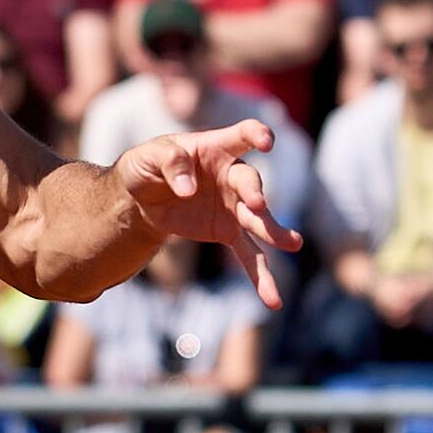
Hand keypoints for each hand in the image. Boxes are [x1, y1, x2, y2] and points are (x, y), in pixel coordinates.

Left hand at [108, 115, 299, 304]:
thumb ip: (170, 163)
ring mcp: (234, 206)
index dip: (256, 135)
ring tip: (293, 244)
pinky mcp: (228, 232)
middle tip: (257, 204)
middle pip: (249, 183)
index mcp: (216, 148)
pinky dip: (260, 276)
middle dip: (254, 193)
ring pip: (258, 220)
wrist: (140, 199)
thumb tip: (188, 188)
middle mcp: (232, 176)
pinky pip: (248, 254)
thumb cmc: (147, 166)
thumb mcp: (148, 157)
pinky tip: (272, 298)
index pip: (241, 136)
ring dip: (273, 231)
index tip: (266, 142)